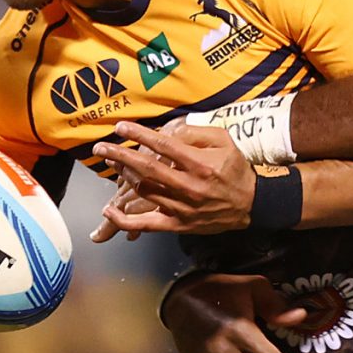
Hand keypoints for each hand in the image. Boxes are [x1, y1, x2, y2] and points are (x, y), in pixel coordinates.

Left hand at [89, 121, 258, 240]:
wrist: (252, 205)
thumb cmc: (236, 170)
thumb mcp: (224, 141)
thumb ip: (196, 133)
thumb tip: (168, 130)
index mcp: (200, 163)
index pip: (162, 145)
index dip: (138, 135)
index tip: (121, 127)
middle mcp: (189, 186)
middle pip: (146, 168)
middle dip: (120, 156)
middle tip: (100, 147)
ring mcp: (182, 208)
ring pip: (144, 190)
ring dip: (123, 176)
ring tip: (112, 164)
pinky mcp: (179, 224)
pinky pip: (147, 225)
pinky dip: (125, 220)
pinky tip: (110, 210)